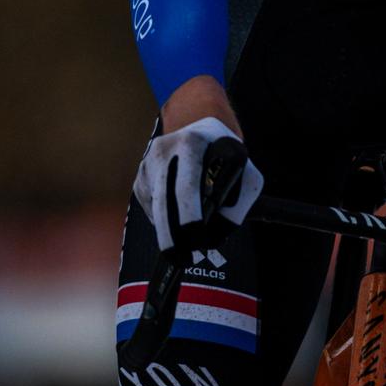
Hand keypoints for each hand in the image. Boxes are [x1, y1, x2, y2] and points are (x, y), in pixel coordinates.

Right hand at [132, 115, 263, 253]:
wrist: (199, 126)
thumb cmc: (227, 154)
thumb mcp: (246, 172)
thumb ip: (237, 204)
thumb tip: (214, 237)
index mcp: (190, 143)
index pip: (186, 186)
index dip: (189, 216)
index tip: (196, 240)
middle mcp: (162, 151)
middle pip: (163, 202)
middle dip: (172, 236)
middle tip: (183, 260)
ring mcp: (147, 164)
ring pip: (156, 208)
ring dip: (171, 229)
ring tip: (186, 242)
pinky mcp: (140, 177)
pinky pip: (152, 208)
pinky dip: (166, 219)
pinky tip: (179, 216)